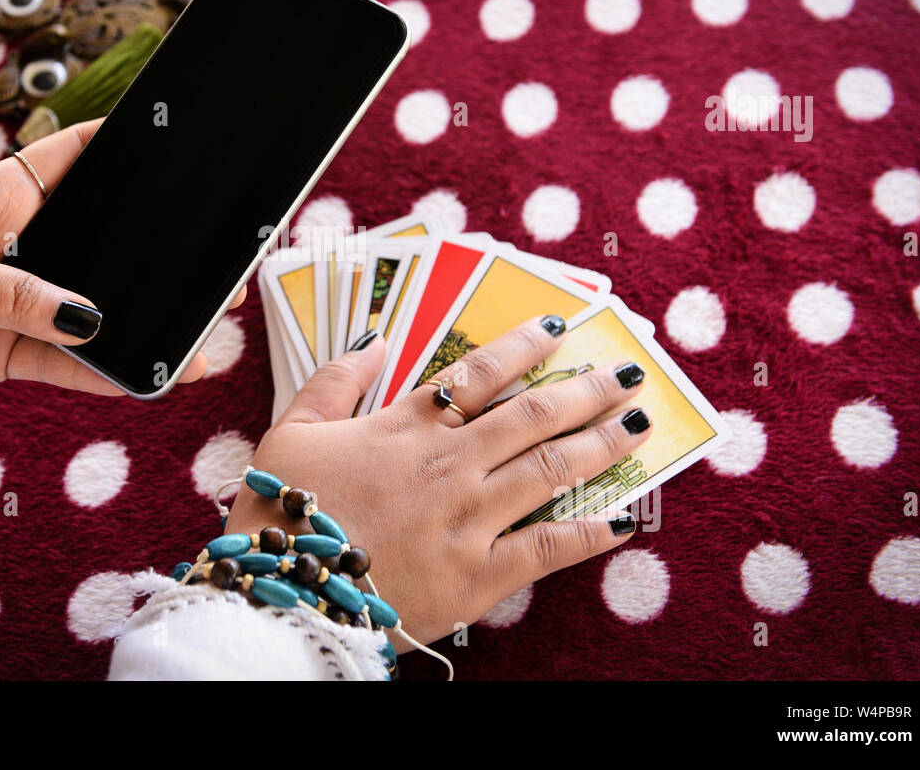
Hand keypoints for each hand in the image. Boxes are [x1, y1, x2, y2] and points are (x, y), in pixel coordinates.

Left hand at [0, 118, 243, 402]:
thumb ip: (11, 295)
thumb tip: (87, 318)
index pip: (76, 159)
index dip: (126, 150)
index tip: (183, 149)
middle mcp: (18, 245)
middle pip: (99, 244)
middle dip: (150, 253)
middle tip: (211, 269)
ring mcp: (14, 301)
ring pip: (90, 312)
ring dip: (135, 323)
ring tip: (194, 337)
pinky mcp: (3, 352)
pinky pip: (63, 363)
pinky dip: (100, 374)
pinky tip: (141, 380)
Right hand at [224, 318, 650, 648]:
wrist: (285, 591)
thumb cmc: (281, 511)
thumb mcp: (291, 429)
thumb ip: (335, 381)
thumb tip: (374, 342)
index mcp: (406, 426)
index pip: (480, 374)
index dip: (525, 346)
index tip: (561, 328)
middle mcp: (450, 463)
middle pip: (533, 415)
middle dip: (587, 390)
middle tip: (627, 374)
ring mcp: (469, 518)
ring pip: (551, 469)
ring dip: (600, 443)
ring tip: (638, 425)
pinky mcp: (479, 574)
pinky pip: (548, 548)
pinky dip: (590, 533)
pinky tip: (624, 520)